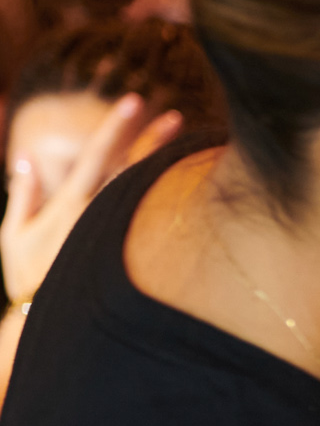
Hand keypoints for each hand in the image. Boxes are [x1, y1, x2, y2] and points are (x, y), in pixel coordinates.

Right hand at [2, 95, 179, 303]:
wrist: (52, 324)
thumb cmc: (28, 279)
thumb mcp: (12, 236)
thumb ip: (22, 196)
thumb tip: (24, 160)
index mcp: (70, 205)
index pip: (97, 156)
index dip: (117, 127)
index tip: (136, 102)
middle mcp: (100, 218)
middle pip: (132, 171)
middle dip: (154, 142)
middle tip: (178, 116)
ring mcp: (119, 239)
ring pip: (150, 197)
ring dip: (170, 170)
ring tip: (195, 146)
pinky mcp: (132, 260)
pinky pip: (158, 228)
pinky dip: (175, 207)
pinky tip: (196, 192)